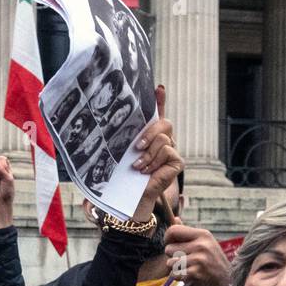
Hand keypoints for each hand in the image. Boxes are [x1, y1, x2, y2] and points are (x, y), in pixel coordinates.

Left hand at [131, 84, 181, 222]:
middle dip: (149, 132)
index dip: (160, 101)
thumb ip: (124, 138)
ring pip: (163, 138)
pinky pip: (168, 150)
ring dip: (148, 153)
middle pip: (164, 123)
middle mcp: (164, 141)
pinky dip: (155, 160)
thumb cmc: (126, 176)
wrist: (133, 197)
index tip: (158, 88)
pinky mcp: (177, 162)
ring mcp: (172, 151)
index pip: (158, 115)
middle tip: (136, 146)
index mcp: (151, 137)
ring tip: (138, 165)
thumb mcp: (124, 153)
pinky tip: (146, 170)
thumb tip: (108, 124)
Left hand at [164, 222, 232, 285]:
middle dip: (173, 256)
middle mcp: (201, 245)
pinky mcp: (194, 274)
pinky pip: (174, 274)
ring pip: (170, 263)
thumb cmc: (213, 263)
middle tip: (186, 260)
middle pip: (169, 249)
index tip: (171, 244)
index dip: (167, 238)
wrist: (227, 284)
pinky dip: (179, 277)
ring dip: (176, 268)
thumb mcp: (206, 243)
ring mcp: (198, 260)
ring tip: (189, 269)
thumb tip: (175, 219)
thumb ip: (188, 233)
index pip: (173, 230)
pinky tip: (190, 277)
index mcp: (203, 235)